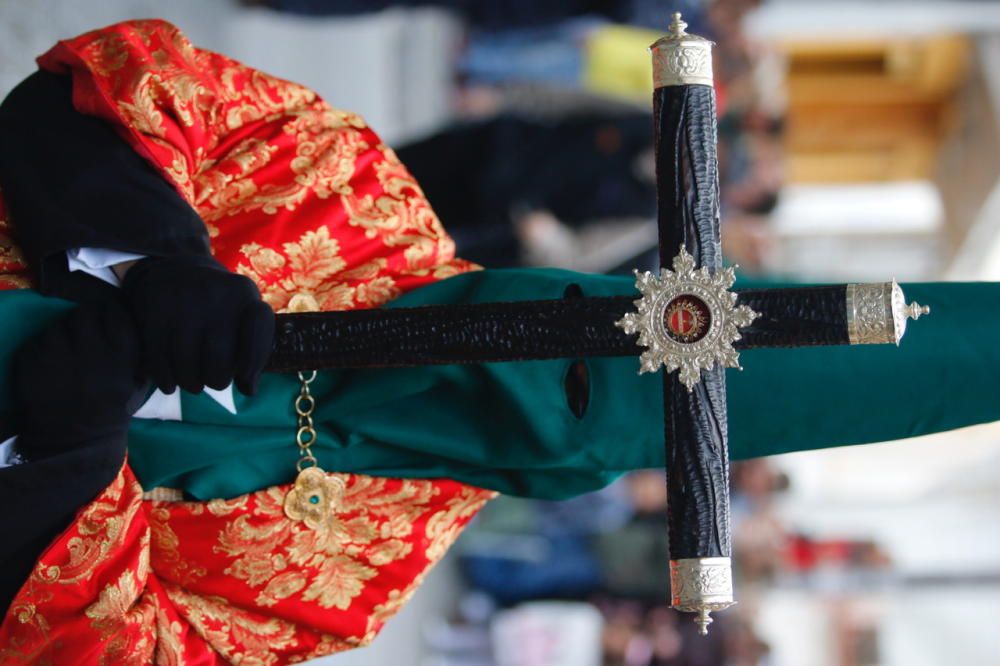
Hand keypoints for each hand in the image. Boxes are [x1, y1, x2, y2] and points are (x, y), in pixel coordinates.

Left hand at [13, 300, 148, 458]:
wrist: (74, 443)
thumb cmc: (111, 412)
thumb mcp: (137, 383)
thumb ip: (137, 351)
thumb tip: (132, 320)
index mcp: (120, 352)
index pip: (116, 310)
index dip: (113, 312)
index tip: (111, 320)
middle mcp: (88, 347)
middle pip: (86, 312)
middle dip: (88, 320)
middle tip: (87, 334)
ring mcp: (56, 353)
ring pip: (59, 324)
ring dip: (64, 333)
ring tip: (68, 352)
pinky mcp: (29, 360)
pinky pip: (38, 340)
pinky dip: (44, 347)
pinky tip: (52, 365)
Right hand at [121, 255, 273, 394]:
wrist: (172, 270)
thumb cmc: (218, 307)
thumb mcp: (241, 315)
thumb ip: (252, 351)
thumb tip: (250, 390)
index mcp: (243, 293)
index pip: (257, 334)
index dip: (252, 364)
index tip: (245, 378)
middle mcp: (215, 293)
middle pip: (220, 360)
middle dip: (217, 380)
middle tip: (213, 380)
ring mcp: (182, 301)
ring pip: (187, 365)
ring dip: (191, 383)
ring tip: (193, 383)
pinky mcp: (153, 310)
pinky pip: (159, 359)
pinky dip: (165, 379)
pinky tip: (170, 384)